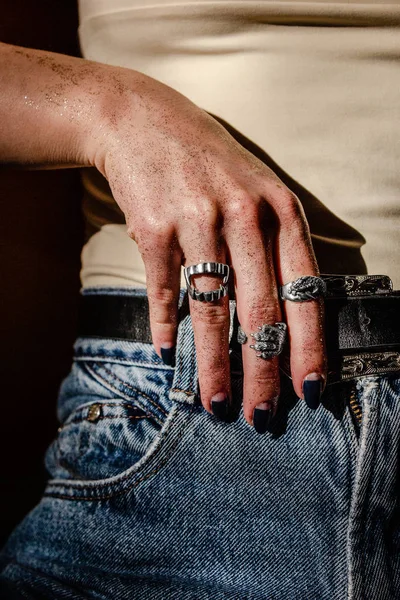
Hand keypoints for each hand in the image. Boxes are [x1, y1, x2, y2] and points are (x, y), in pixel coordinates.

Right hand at [88, 71, 325, 428]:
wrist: (143, 122)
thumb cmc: (208, 165)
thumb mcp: (256, 192)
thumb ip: (273, 250)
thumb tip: (282, 321)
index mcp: (280, 210)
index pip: (305, 291)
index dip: (309, 345)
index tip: (310, 388)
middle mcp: (244, 215)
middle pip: (261, 311)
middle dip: (265, 371)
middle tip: (262, 414)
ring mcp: (197, 220)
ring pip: (212, 310)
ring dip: (213, 364)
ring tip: (215, 402)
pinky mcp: (153, 229)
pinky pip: (165, 291)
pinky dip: (166, 327)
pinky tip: (167, 354)